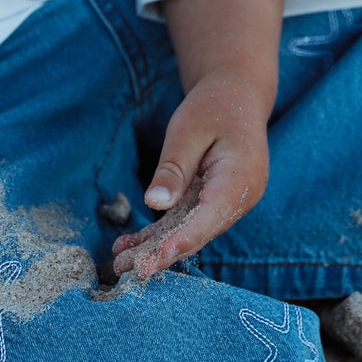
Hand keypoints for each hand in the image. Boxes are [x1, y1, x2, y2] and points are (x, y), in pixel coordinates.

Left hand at [111, 72, 269, 279]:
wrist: (238, 93)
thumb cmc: (214, 105)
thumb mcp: (188, 129)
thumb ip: (174, 168)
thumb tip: (154, 204)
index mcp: (241, 180)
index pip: (206, 221)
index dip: (176, 244)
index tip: (149, 263)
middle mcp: (240, 198)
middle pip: (198, 233)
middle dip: (161, 253)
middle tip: (125, 269)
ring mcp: (229, 201)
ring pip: (191, 230)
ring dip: (158, 245)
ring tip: (121, 259)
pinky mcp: (215, 199)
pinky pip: (188, 219)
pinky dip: (163, 230)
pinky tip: (135, 243)